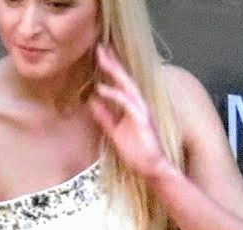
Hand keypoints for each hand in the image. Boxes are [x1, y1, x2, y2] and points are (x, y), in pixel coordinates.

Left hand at [86, 44, 169, 181]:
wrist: (151, 169)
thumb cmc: (137, 153)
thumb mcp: (114, 131)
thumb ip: (104, 116)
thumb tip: (92, 101)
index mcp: (132, 106)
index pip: (120, 83)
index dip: (110, 68)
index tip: (99, 54)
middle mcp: (138, 105)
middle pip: (124, 79)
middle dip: (112, 62)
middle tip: (100, 47)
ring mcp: (141, 111)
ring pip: (127, 86)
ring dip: (114, 71)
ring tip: (102, 59)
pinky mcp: (142, 120)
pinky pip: (127, 103)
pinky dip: (114, 94)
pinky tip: (101, 89)